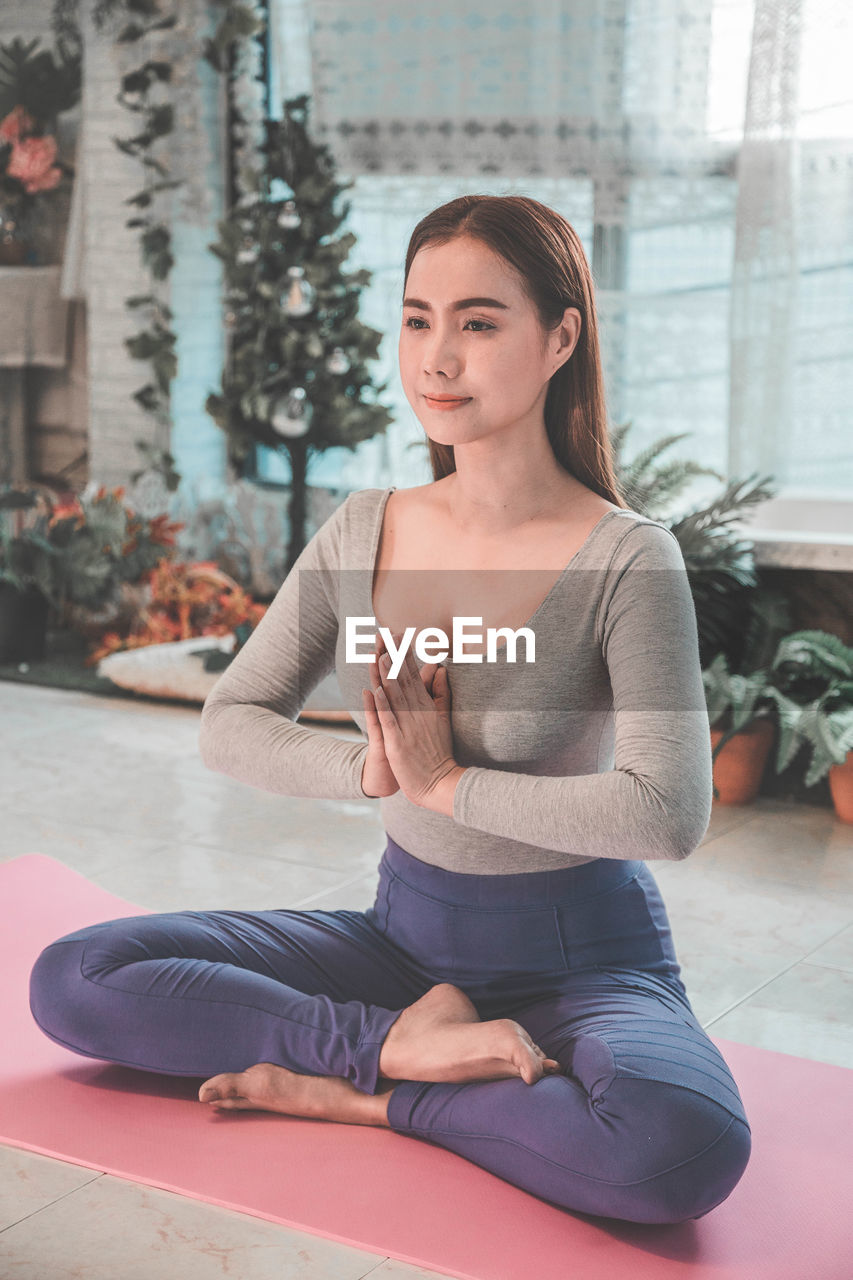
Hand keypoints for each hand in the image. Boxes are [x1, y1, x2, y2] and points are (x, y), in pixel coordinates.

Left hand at [364, 629, 456, 807]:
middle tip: (386, 634)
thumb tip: (442, 669)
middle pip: (403, 680)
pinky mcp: (398, 743)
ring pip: (395, 697)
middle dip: (394, 656)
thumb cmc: (439, 753)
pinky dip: (382, 705)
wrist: (440, 783)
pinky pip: (389, 721)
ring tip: (380, 654)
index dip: (405, 654)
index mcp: (427, 706)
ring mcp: (408, 727)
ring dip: (387, 675)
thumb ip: (442, 693)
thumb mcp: (444, 719)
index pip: (414, 675)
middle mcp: (418, 713)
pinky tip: (375, 690)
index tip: (398, 634)